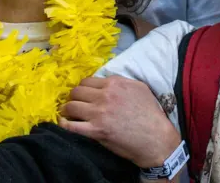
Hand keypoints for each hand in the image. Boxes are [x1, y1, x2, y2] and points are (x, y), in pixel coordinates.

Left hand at [61, 76, 181, 168]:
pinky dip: (64, 124)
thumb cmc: (150, 113)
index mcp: (115, 83)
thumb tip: (107, 82)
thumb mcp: (140, 88)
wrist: (155, 137)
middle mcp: (104, 95)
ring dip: (67, 110)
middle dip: (74, 97)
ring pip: (70, 106)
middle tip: (75, 104)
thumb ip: (121, 82)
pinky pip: (71, 125)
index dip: (83, 88)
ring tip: (69, 114)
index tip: (83, 95)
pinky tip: (64, 123)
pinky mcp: (95, 130)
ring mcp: (99, 113)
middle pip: (76, 91)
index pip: (87, 81)